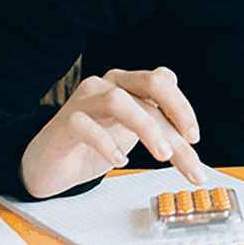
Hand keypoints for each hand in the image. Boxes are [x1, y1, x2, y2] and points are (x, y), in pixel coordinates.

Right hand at [20, 67, 205, 198]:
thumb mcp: (134, 135)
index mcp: (130, 84)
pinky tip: (120, 161)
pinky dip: (107, 143)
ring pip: (120, 101)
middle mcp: (109, 84)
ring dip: (147, 127)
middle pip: (151, 83)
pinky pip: (85, 125)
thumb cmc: (94, 144)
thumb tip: (193, 143)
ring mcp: (85, 100)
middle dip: (176, 112)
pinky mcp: (64, 121)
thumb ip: (161, 130)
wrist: (49, 164)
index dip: (182, 106)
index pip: (164, 80)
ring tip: (162, 155)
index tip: (194, 138)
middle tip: (188, 144)